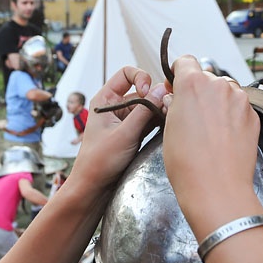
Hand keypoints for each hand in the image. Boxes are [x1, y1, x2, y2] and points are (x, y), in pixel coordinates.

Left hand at [73, 66, 166, 188]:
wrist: (93, 188)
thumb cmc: (99, 161)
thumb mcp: (125, 134)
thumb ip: (145, 111)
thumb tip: (163, 89)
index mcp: (105, 100)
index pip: (126, 73)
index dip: (141, 77)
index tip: (149, 92)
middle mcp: (115, 107)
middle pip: (142, 90)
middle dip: (156, 97)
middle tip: (168, 108)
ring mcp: (125, 120)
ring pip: (149, 106)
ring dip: (159, 110)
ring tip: (169, 120)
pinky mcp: (133, 133)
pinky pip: (150, 120)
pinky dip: (159, 122)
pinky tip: (167, 127)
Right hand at [162, 56, 261, 238]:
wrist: (217, 189)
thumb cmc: (188, 164)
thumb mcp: (169, 128)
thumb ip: (174, 104)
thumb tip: (176, 97)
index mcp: (193, 84)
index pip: (185, 61)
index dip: (179, 73)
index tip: (177, 84)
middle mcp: (219, 86)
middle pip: (207, 77)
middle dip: (199, 91)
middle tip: (192, 114)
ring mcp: (239, 99)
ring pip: (225, 91)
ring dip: (217, 101)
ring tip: (209, 128)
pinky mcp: (253, 115)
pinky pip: (239, 107)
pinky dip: (231, 115)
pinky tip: (223, 136)